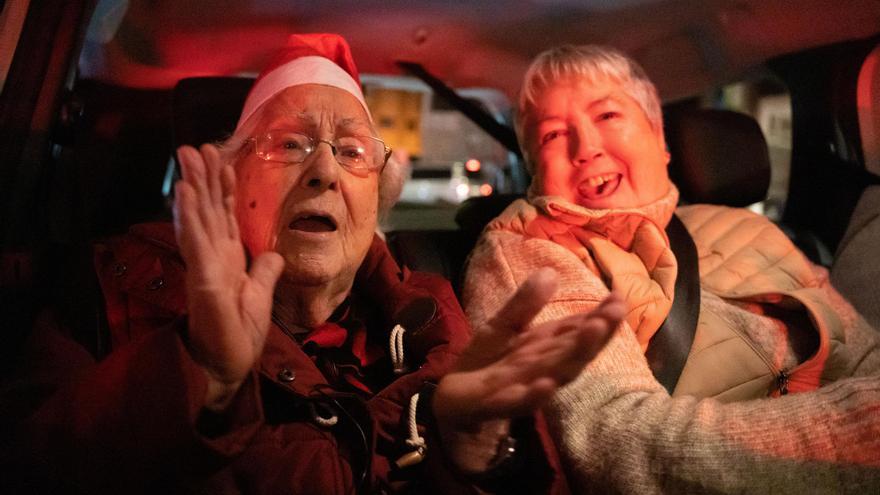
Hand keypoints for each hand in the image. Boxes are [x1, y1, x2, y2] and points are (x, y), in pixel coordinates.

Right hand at [173, 144, 283, 410]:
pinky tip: (184, 193)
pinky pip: (195, 243)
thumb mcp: (260, 295)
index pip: (224, 217)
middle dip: (203, 177)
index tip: (221, 160)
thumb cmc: (240, 335)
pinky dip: (189, 217)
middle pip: (207, 210)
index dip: (222, 188)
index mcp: (227, 260)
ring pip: (197, 219)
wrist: (228, 366)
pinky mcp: (201, 280)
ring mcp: (204, 267)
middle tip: (195, 146)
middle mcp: (212, 258)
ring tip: (187, 158)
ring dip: (193, 187)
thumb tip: (273, 255)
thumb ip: (265, 272)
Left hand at [433, 268, 624, 470]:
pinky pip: (519, 401)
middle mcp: (542, 366)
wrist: (453, 400)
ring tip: (594, 332)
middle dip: (596, 333)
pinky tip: (547, 384)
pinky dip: (535, 395)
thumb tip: (551, 272)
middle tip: (615, 312)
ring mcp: (524, 386)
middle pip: (574, 350)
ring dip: (576, 356)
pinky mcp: (499, 404)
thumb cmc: (486, 362)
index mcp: (544, 346)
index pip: (576, 329)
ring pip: (556, 373)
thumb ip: (525, 303)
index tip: (619, 298)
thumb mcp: (503, 325)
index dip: (599, 316)